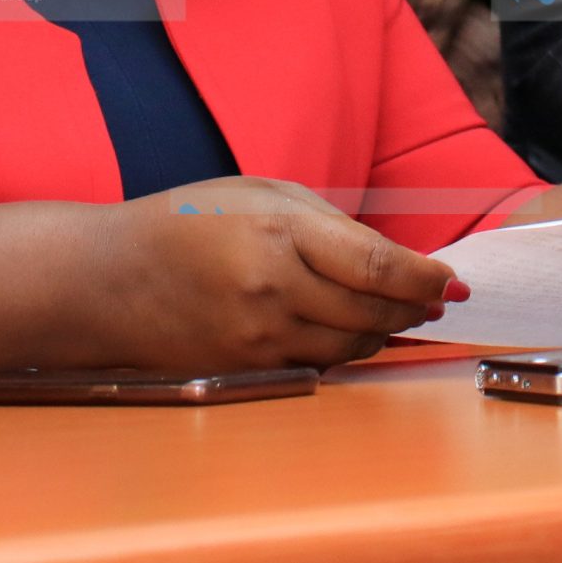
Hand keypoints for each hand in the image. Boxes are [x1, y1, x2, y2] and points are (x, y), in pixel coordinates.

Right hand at [104, 177, 458, 371]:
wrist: (108, 279)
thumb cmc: (187, 220)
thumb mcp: (262, 193)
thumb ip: (330, 225)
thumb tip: (394, 258)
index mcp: (278, 234)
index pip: (376, 267)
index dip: (425, 279)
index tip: (453, 282)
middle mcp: (272, 291)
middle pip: (372, 312)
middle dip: (415, 307)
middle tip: (436, 299)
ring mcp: (258, 338)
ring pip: (350, 345)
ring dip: (384, 331)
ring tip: (400, 313)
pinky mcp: (247, 369)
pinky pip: (317, 365)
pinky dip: (343, 348)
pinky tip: (352, 329)